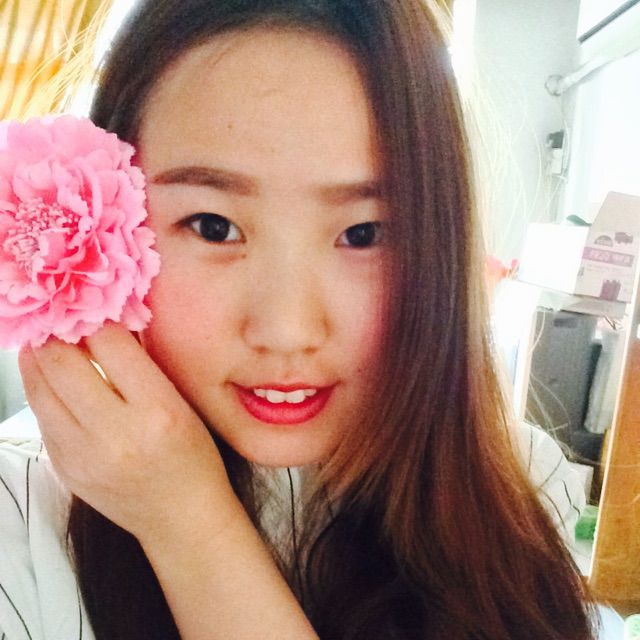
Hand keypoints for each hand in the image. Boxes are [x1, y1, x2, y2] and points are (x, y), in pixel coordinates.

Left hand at [18, 323, 238, 542]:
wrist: (181, 517)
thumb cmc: (193, 455)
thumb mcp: (182, 403)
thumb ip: (144, 364)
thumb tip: (106, 322)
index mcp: (158, 411)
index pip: (109, 343)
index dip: (95, 314)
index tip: (91, 302)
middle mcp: (117, 434)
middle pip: (62, 361)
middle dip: (55, 329)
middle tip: (58, 312)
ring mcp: (83, 455)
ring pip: (40, 387)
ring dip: (38, 355)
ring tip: (46, 337)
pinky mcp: (64, 469)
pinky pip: (41, 416)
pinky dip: (42, 388)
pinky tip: (51, 374)